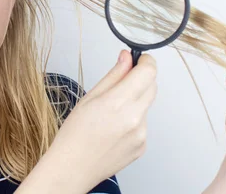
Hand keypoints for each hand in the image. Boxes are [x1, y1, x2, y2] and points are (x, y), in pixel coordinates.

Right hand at [48, 49, 157, 189]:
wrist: (73, 168)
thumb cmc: (74, 134)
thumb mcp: (89, 98)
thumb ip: (113, 75)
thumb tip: (127, 57)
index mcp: (118, 103)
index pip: (148, 73)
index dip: (146, 62)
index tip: (140, 59)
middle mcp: (135, 119)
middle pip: (152, 87)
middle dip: (140, 79)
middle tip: (120, 83)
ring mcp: (141, 134)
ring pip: (146, 105)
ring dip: (135, 101)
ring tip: (110, 113)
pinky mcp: (143, 146)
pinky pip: (143, 123)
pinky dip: (133, 120)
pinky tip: (113, 128)